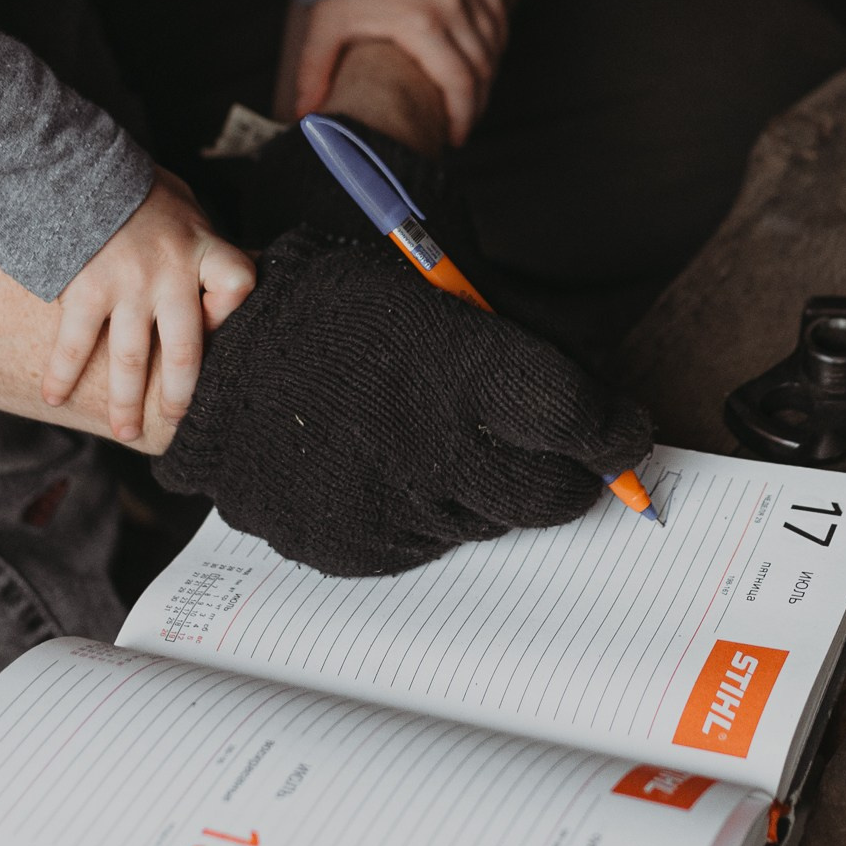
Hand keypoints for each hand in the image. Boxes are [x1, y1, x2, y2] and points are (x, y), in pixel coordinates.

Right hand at [42, 171, 255, 444]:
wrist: (76, 165)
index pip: (239, 285)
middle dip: (178, 396)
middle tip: (173, 422)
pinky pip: (77, 344)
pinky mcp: (86, 290)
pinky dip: (62, 374)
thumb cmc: (133, 188)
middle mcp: (171, 273)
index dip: (232, 314)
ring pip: (133, 360)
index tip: (216, 331)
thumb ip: (200, 241)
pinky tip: (54, 397)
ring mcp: (128, 286)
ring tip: (124, 432)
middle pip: (187, 350)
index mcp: (202, 247)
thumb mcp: (183, 204)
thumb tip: (222, 273)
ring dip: (126, 402)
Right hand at [157, 231, 652, 575]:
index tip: (624, 431)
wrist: (221, 359)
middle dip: (569, 473)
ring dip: (486, 492)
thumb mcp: (437, 298)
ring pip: (488, 523)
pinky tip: (391, 468)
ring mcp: (390, 506)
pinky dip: (425, 515)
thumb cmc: (341, 314)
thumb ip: (521, 353)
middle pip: (552, 492)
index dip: (617, 431)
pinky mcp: (353, 547)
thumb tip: (599, 411)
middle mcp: (432, 447)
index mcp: (461, 368)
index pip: (583, 422)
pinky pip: (427, 546)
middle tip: (560, 451)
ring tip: (437, 441)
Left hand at [281, 0, 506, 148]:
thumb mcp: (325, 31)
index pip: (460, 82)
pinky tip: (484, 57)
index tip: (455, 137)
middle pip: (483, 66)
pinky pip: (497, 11)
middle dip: (477, 103)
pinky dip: (495, 38)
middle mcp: (451, 3)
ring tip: (472, 95)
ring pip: (495, 41)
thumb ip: (314, 76)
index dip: (463, 116)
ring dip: (489, 72)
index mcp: (421, 23)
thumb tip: (303, 118)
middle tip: (462, 124)